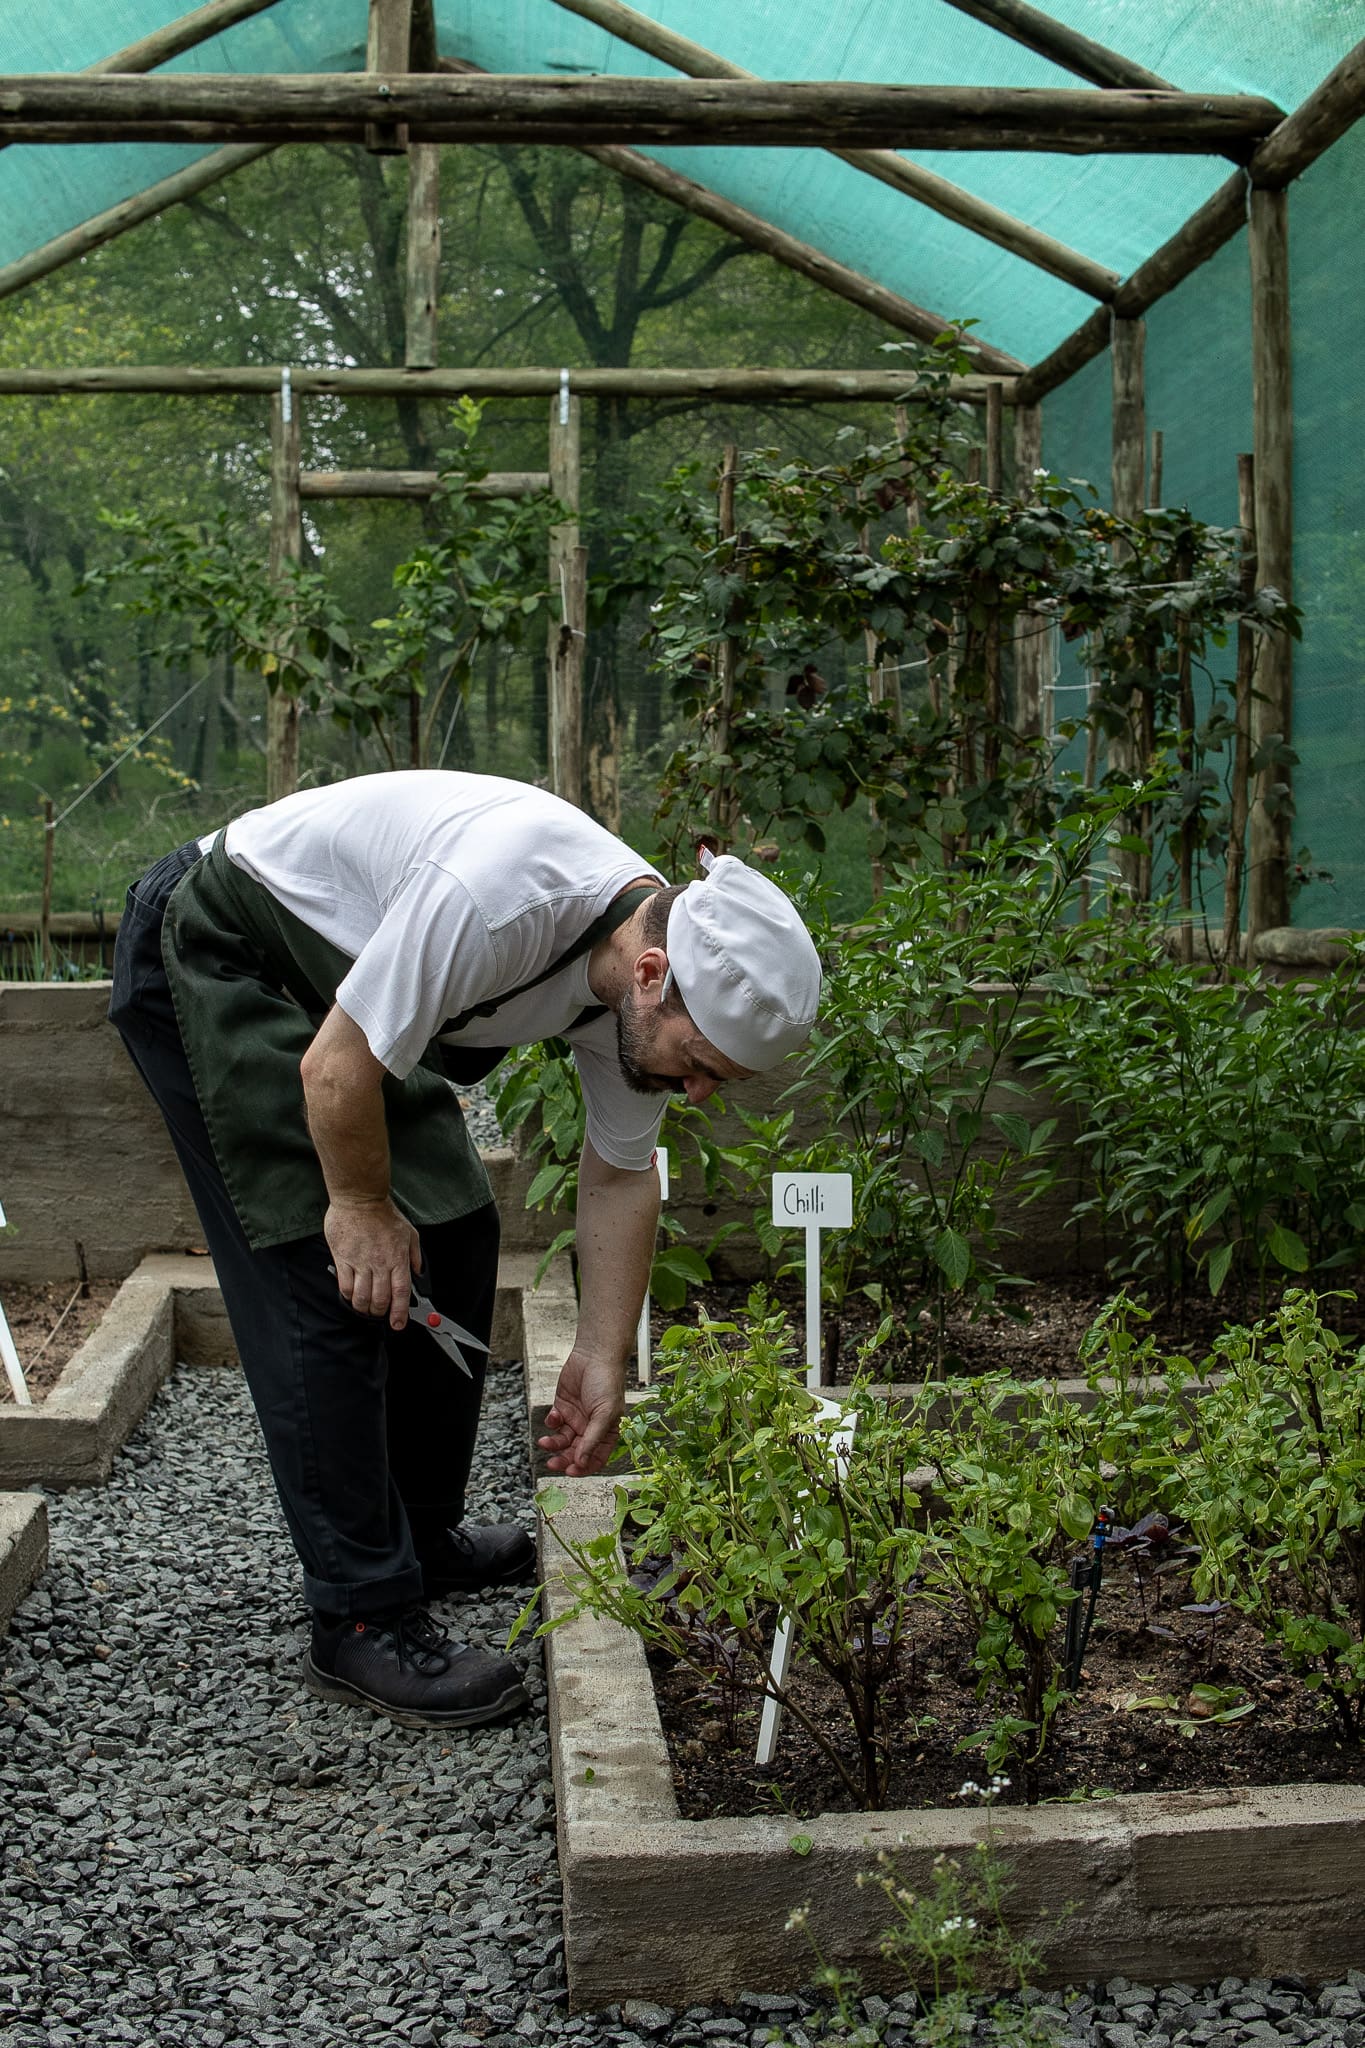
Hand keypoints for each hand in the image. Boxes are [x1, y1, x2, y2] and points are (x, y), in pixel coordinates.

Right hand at [324, 1198, 420, 1330]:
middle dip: (380, 1313)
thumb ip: (414, 1255)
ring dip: (363, 1308)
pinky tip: (351, 1294)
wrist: (360, 1198)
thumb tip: (418, 1272)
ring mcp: (360, 1262)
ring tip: (364, 1308)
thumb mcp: (409, 1232)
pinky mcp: (343, 1258)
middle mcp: (380, 1263)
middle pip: (380, 1299)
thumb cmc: (384, 1213)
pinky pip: (345, 1286)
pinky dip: (349, 1296)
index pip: (400, 1293)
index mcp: (398, 1258)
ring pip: (362, 1297)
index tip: (398, 1324)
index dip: (400, 1313)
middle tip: (378, 1313)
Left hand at [539, 1350, 625, 1476]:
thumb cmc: (607, 1381)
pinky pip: (554, 1423)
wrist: (595, 1355)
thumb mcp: (604, 1413)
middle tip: (553, 1463)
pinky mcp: (563, 1407)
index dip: (583, 1467)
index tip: (570, 1471)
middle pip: (575, 1453)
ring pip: (562, 1440)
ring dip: (553, 1444)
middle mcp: (590, 1428)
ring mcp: (576, 1418)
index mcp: (606, 1432)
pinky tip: (553, 1416)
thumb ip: (592, 1439)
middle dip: (564, 1459)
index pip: (595, 1458)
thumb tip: (581, 1462)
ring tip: (545, 1443)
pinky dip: (551, 1424)